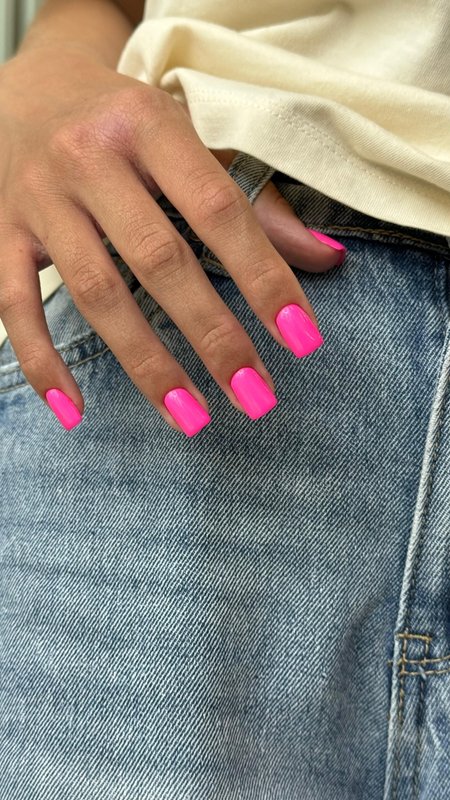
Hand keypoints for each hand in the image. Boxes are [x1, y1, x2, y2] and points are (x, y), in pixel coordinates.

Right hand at [0, 47, 341, 433]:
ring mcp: (40, 199)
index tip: (301, 339)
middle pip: (158, 260)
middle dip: (213, 336)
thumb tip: (325, 259)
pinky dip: (42, 363)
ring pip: (95, 293)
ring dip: (147, 365)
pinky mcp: (1, 232)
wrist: (29, 90)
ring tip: (192, 417)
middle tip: (255, 396)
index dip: (264, 277)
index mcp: (149, 124)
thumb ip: (253, 200)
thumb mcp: (188, 139)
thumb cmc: (124, 122)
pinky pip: (14, 306)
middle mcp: (89, 157)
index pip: (218, 210)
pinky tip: (75, 412)